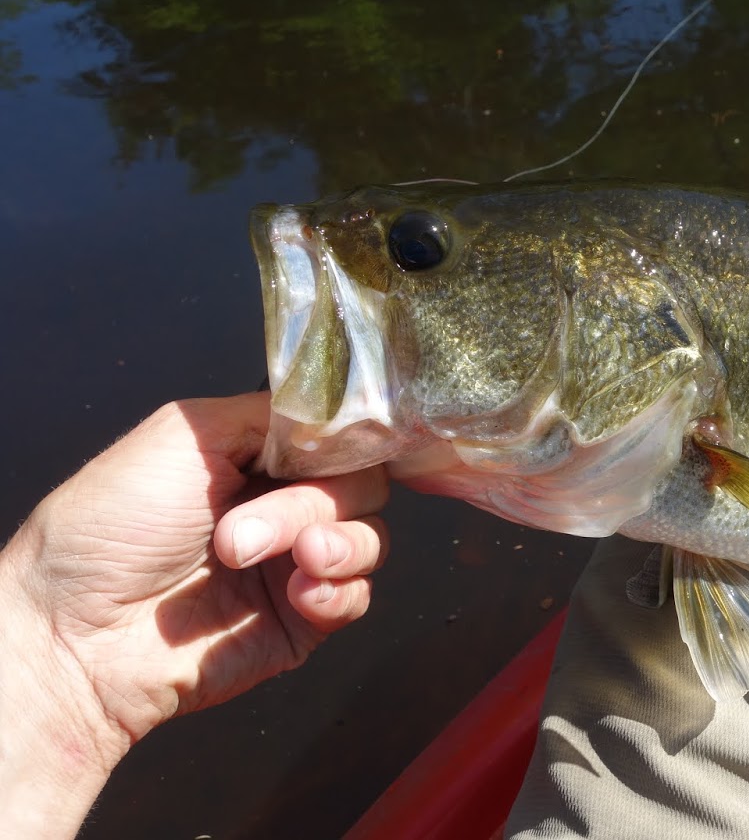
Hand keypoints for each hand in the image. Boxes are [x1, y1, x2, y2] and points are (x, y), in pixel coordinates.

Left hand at [0, 393, 388, 836]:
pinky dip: (339, 592)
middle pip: (362, 484)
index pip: (338, 435)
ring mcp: (295, 564)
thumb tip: (338, 412)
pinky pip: (359, 598)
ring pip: (371, 538)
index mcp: (256, 456)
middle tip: (248, 534)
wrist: (77, 636)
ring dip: (340, 545)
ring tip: (295, 562)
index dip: (352, 440)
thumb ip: (273, 412)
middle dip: (317, 504)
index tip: (348, 449)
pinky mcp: (303, 621)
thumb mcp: (187, 433)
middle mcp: (281, 504)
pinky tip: (299, 595)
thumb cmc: (106, 532)